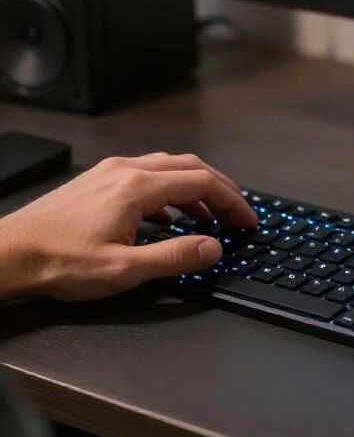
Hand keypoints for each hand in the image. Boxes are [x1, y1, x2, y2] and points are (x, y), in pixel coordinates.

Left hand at [0, 153, 255, 300]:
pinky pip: (147, 173)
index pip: (203, 182)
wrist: (7, 254)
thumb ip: (175, 256)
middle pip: (190, 167)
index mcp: (138, 187)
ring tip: (208, 216)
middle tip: (237, 213)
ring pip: (168, 167)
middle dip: (220, 189)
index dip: (233, 201)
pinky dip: (171, 189)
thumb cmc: (58, 262)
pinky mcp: (97, 180)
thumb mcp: (124, 270)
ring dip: (196, 188)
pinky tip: (168, 213)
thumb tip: (213, 248)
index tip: (247, 220)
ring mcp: (110, 172)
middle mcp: (126, 170)